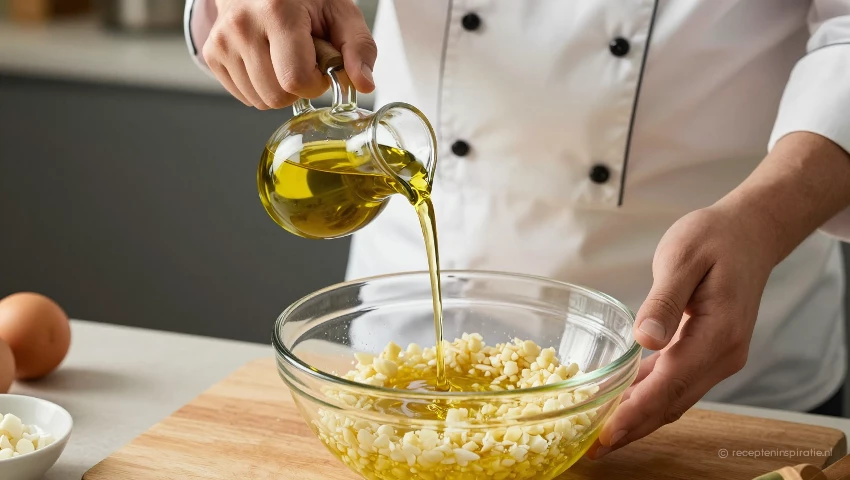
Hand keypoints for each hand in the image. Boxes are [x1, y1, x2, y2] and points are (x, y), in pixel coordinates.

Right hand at [204, 0, 376, 108]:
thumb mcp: (341, 12)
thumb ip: (359, 48)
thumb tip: (364, 84)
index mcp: (277, 13)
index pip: (296, 80)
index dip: (316, 83)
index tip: (320, 65)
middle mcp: (243, 26)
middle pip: (276, 97)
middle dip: (298, 88)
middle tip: (302, 59)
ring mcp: (223, 41)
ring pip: (260, 101)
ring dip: (280, 89)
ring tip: (284, 57)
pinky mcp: (212, 53)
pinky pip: (245, 96)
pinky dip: (261, 87)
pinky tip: (268, 61)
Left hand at [586, 202, 777, 458]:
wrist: (751, 233)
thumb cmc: (715, 238)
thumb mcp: (683, 258)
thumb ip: (663, 300)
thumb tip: (645, 339)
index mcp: (717, 333)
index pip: (670, 383)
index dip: (636, 412)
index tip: (607, 433)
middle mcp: (722, 354)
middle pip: (672, 402)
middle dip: (633, 428)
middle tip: (593, 448)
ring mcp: (718, 357)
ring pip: (674, 398)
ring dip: (640, 418)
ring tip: (601, 434)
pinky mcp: (709, 352)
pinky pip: (676, 383)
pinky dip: (650, 398)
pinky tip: (622, 403)